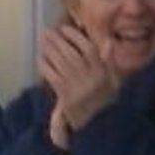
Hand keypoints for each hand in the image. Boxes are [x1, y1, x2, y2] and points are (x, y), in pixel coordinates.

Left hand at [38, 17, 118, 139]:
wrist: (100, 125)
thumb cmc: (106, 100)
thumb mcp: (113, 79)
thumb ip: (109, 61)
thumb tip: (109, 42)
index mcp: (102, 72)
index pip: (88, 49)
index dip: (75, 36)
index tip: (65, 28)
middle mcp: (89, 78)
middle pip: (71, 54)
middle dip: (57, 41)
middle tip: (47, 32)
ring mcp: (76, 87)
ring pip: (60, 63)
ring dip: (49, 50)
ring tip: (42, 41)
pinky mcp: (65, 97)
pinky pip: (52, 76)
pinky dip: (45, 66)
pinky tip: (41, 58)